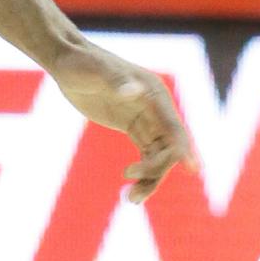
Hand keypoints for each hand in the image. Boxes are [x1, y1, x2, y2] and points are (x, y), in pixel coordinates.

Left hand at [50, 44, 196, 203]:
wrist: (67, 60)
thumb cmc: (81, 63)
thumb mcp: (96, 71)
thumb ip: (116, 81)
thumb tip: (134, 91)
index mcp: (154, 93)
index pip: (174, 126)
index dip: (184, 148)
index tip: (192, 169)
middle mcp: (156, 106)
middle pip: (170, 146)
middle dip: (157, 171)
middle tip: (132, 194)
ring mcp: (146, 117)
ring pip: (160, 153)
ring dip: (151, 178)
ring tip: (130, 199)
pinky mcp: (134, 125)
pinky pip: (148, 153)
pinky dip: (143, 172)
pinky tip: (129, 189)